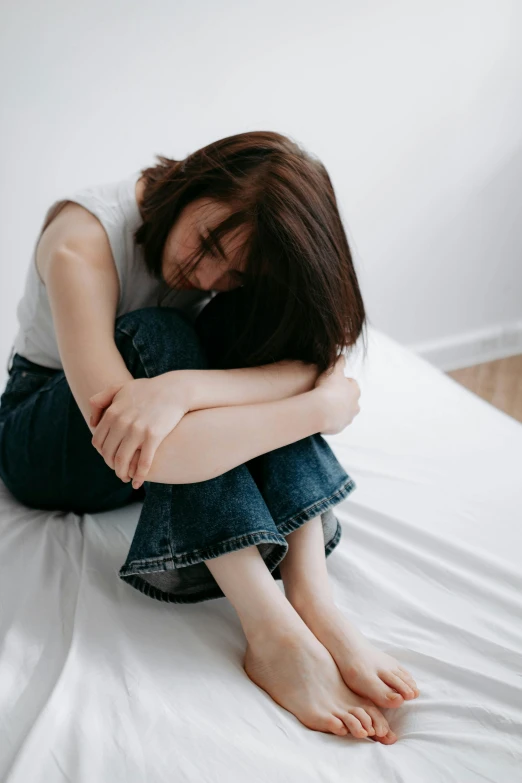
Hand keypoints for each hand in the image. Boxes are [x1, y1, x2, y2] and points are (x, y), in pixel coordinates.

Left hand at [89, 373, 190, 487]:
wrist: (175, 389)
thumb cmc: (148, 389)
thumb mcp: (120, 388)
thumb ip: (101, 400)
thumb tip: (92, 423)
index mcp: (112, 412)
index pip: (98, 441)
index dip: (102, 453)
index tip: (110, 458)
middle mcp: (121, 422)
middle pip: (108, 453)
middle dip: (111, 465)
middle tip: (118, 470)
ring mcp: (137, 430)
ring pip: (122, 460)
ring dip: (121, 473)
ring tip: (125, 478)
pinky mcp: (153, 436)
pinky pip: (143, 462)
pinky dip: (138, 476)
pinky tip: (138, 482)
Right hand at [313, 354, 360, 434]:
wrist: (321, 410)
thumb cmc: (327, 388)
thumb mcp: (333, 370)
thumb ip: (338, 363)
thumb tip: (342, 355)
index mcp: (355, 390)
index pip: (351, 384)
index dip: (340, 382)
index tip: (331, 382)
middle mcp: (355, 405)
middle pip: (349, 400)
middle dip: (340, 397)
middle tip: (327, 394)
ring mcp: (348, 417)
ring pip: (343, 412)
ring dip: (336, 409)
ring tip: (323, 406)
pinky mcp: (340, 427)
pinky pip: (336, 422)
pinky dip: (330, 419)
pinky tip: (321, 414)